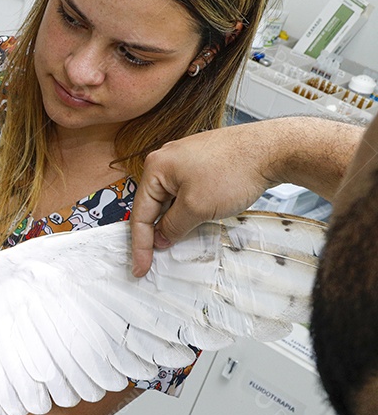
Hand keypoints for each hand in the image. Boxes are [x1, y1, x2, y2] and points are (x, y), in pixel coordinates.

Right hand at [130, 124, 273, 276]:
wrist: (274, 149)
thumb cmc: (236, 169)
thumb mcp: (196, 208)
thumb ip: (173, 227)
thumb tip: (161, 238)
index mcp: (156, 166)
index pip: (140, 213)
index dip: (140, 245)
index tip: (141, 266)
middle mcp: (167, 159)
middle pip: (153, 205)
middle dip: (155, 232)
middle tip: (155, 258)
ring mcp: (186, 159)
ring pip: (171, 199)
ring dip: (174, 220)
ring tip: (180, 239)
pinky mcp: (204, 162)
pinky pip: (186, 191)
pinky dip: (188, 208)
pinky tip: (197, 219)